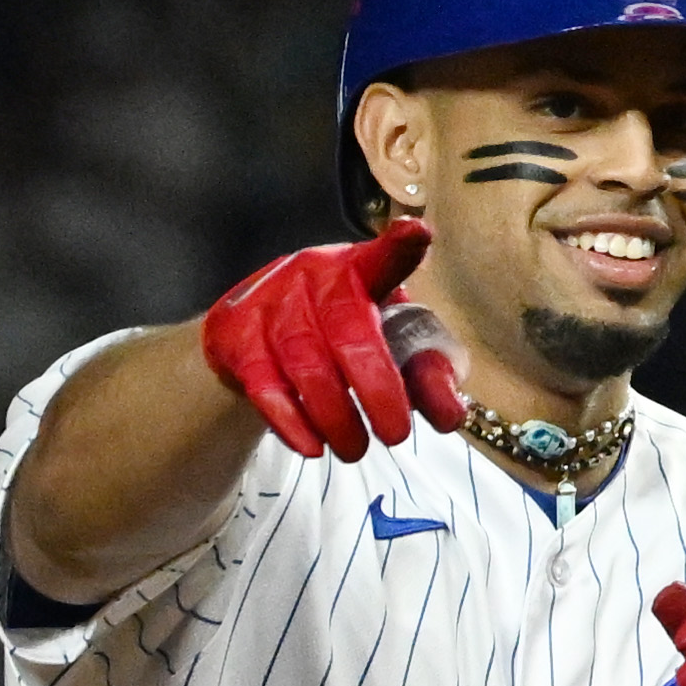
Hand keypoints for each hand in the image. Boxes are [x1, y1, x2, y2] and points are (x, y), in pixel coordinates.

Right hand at [200, 220, 468, 459]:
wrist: (253, 334)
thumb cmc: (336, 332)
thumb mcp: (389, 341)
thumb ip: (426, 374)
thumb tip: (450, 416)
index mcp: (357, 270)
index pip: (380, 258)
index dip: (398, 249)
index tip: (417, 235)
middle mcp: (312, 277)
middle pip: (348, 331)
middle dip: (377, 389)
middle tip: (395, 435)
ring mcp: (269, 304)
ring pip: (305, 364)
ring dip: (335, 417)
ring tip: (354, 449)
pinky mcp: (235, 336)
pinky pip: (264, 385)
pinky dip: (292, 422)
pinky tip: (313, 446)